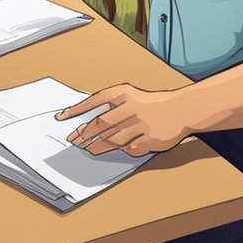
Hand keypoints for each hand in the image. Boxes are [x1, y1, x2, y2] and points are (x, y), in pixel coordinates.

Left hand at [54, 84, 197, 156]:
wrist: (181, 110)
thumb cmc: (150, 104)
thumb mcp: (130, 97)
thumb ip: (110, 107)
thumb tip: (84, 126)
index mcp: (124, 94)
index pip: (94, 101)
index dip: (76, 109)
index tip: (61, 117)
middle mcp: (132, 107)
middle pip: (101, 124)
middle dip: (84, 134)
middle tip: (74, 141)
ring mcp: (142, 124)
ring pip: (112, 139)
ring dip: (97, 146)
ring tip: (88, 149)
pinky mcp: (150, 139)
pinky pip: (129, 148)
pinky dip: (122, 149)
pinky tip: (119, 148)